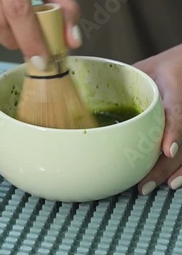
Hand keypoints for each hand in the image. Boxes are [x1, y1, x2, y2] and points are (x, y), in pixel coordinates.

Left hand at [134, 45, 181, 194]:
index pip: (177, 113)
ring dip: (167, 173)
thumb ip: (120, 82)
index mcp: (173, 93)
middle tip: (143, 183)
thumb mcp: (141, 70)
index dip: (173, 131)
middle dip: (161, 166)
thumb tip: (83, 91)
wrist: (180, 67)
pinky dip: (180, 170)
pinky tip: (171, 183)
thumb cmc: (157, 71)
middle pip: (179, 143)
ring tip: (148, 187)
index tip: (166, 149)